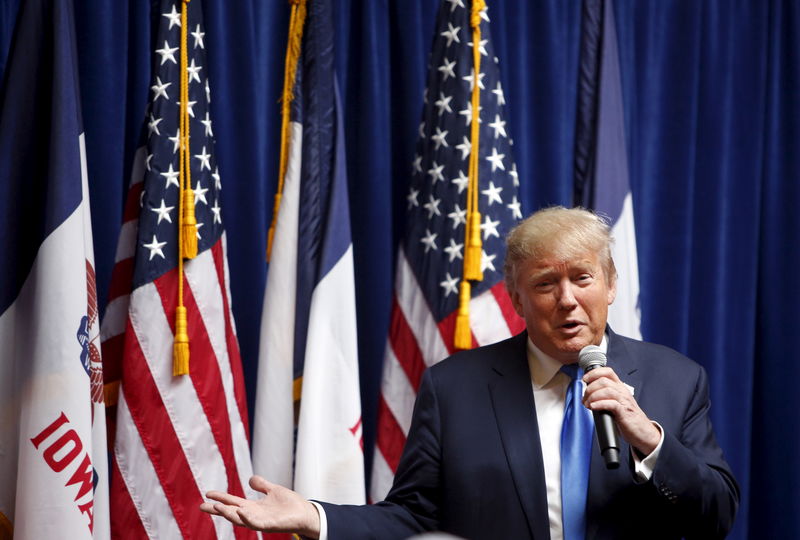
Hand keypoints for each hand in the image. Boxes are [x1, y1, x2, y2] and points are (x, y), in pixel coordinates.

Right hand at [200, 475, 320, 537]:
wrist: (306, 513)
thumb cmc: (291, 504)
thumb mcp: (273, 490)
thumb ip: (261, 485)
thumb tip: (250, 479)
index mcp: (254, 506)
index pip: (233, 502)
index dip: (221, 498)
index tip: (207, 493)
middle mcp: (254, 515)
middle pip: (231, 512)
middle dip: (217, 509)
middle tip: (201, 506)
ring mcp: (260, 521)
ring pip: (239, 519)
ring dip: (228, 514)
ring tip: (216, 507)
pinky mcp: (269, 525)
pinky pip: (255, 523)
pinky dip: (247, 518)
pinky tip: (240, 512)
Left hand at [582, 367, 660, 454]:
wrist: (643, 432)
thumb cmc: (628, 418)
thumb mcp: (616, 403)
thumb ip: (604, 397)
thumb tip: (586, 396)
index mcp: (620, 388)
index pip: (607, 372)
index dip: (594, 373)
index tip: (585, 379)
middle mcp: (622, 392)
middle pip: (603, 381)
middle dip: (590, 388)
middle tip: (585, 399)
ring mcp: (624, 401)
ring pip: (607, 390)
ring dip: (593, 396)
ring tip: (588, 404)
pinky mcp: (625, 412)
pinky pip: (612, 404)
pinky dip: (600, 404)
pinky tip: (594, 406)